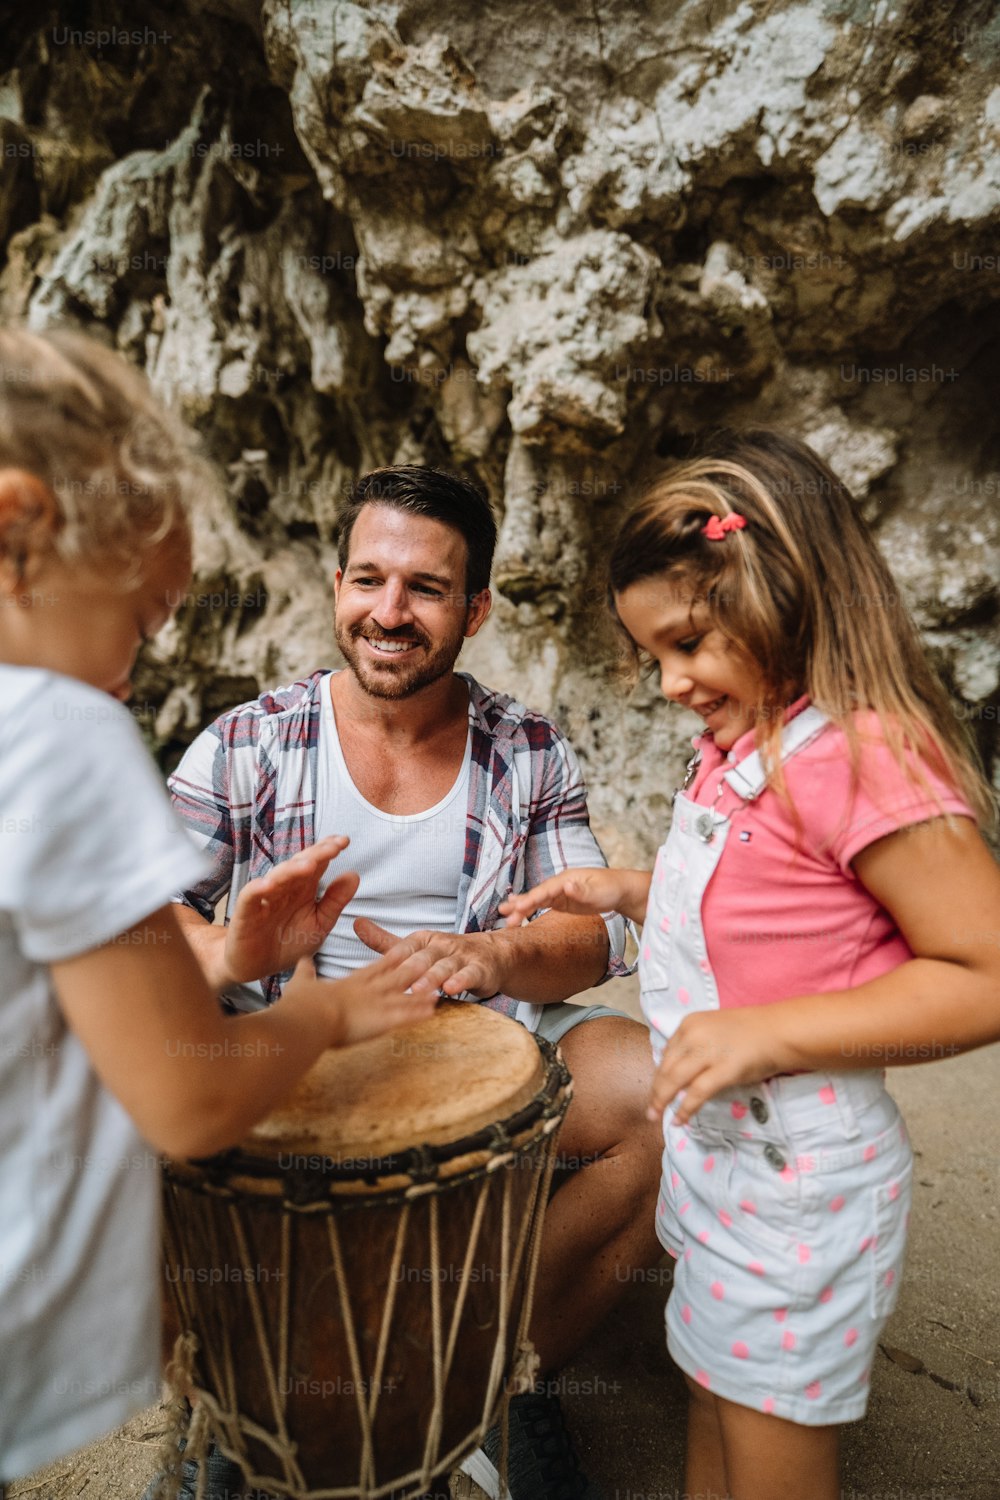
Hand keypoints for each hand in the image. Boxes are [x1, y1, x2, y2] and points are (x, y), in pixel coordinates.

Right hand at [222, 837, 359, 985]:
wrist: (259, 967)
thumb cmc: (289, 942)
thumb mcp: (319, 924)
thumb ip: (335, 901)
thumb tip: (354, 874)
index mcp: (303, 888)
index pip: (316, 863)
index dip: (328, 850)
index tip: (344, 841)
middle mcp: (284, 888)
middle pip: (299, 865)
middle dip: (316, 854)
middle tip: (333, 847)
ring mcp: (264, 898)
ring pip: (277, 877)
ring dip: (291, 870)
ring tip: (309, 865)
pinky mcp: (245, 913)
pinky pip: (250, 897)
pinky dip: (257, 889)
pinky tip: (269, 885)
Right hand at [284, 947, 438, 1046]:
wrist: (308, 1017)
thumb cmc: (303, 1003)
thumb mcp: (301, 983)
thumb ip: (304, 972)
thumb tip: (301, 960)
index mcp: (350, 983)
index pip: (375, 968)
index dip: (390, 959)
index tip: (402, 950)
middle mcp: (366, 991)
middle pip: (395, 977)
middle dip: (412, 969)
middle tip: (428, 960)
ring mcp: (376, 1004)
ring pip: (404, 995)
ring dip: (421, 992)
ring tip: (438, 986)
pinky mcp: (381, 1021)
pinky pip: (404, 1018)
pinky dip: (417, 1015)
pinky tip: (432, 1012)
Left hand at [354, 918, 508, 999]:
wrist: (492, 955)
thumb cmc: (447, 955)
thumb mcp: (417, 947)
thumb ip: (387, 942)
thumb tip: (355, 924)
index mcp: (424, 939)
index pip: (405, 948)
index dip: (391, 959)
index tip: (373, 971)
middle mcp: (441, 945)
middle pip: (423, 958)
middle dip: (409, 970)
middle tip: (394, 983)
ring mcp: (461, 956)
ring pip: (445, 966)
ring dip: (432, 977)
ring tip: (417, 989)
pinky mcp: (479, 969)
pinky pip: (470, 974)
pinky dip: (461, 981)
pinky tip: (451, 989)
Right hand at [499, 867, 650, 926]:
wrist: (620, 890)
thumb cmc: (611, 888)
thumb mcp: (598, 891)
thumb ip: (582, 890)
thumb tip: (567, 886)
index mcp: (566, 879)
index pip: (545, 891)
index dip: (531, 899)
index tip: (518, 907)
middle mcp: (559, 884)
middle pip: (537, 895)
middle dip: (520, 903)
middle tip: (503, 913)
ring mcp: (559, 893)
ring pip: (537, 900)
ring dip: (521, 907)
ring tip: (504, 914)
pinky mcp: (562, 902)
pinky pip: (542, 905)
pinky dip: (529, 909)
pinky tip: (518, 911)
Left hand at [648, 1009, 798, 1125]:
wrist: (779, 1031)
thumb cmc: (751, 1031)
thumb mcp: (714, 1030)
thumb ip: (696, 1046)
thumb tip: (680, 1071)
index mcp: (690, 1024)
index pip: (667, 1053)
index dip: (660, 1074)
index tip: (658, 1088)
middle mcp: (693, 1035)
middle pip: (666, 1067)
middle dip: (656, 1090)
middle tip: (650, 1109)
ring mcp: (707, 1052)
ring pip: (674, 1080)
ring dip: (662, 1101)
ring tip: (656, 1116)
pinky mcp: (723, 1070)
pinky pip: (696, 1093)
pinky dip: (684, 1108)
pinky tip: (679, 1120)